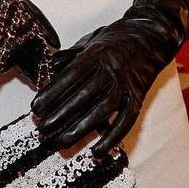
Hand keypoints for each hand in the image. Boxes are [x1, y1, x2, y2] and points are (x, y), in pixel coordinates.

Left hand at [30, 14, 174, 154]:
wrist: (152, 36)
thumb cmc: (116, 38)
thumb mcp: (91, 40)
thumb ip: (71, 55)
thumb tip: (50, 67)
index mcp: (97, 53)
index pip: (71, 75)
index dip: (53, 92)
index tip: (36, 107)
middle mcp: (112, 68)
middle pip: (84, 94)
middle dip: (61, 114)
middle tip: (43, 129)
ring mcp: (127, 84)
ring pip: (103, 109)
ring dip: (82, 127)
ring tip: (62, 141)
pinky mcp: (139, 97)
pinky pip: (126, 120)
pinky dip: (112, 137)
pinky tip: (97, 151)